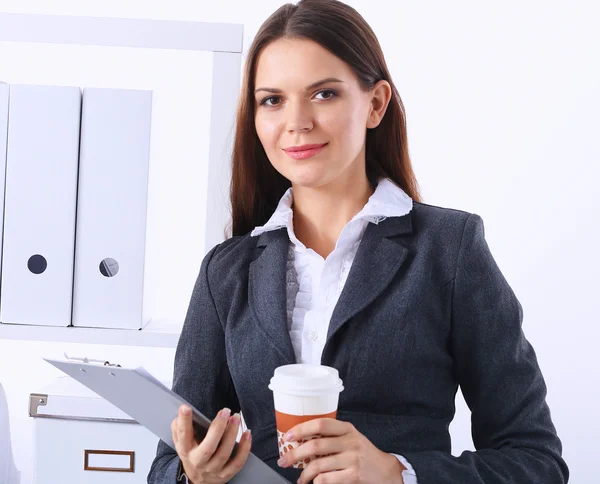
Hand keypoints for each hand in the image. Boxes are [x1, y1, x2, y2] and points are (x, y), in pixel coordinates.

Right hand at [171, 405, 251, 483]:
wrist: (197, 480)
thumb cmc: (191, 453)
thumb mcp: (182, 442)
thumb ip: (179, 427)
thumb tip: (183, 410)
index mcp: (185, 450)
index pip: (183, 435)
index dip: (184, 422)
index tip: (186, 407)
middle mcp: (198, 462)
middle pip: (208, 448)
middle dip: (217, 428)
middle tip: (225, 411)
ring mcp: (213, 469)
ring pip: (224, 453)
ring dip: (232, 434)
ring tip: (236, 417)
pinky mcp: (226, 474)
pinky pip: (238, 462)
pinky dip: (244, 448)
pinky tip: (247, 433)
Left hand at [277, 418, 404, 483]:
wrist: (385, 471)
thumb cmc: (363, 453)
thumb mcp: (351, 438)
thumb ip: (332, 437)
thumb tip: (300, 440)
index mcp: (347, 429)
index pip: (321, 424)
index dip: (301, 429)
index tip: (288, 436)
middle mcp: (350, 442)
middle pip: (315, 446)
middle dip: (295, 454)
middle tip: (284, 460)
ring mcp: (353, 459)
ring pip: (318, 465)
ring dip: (304, 474)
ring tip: (300, 478)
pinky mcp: (354, 476)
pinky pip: (326, 479)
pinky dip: (316, 482)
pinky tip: (314, 483)